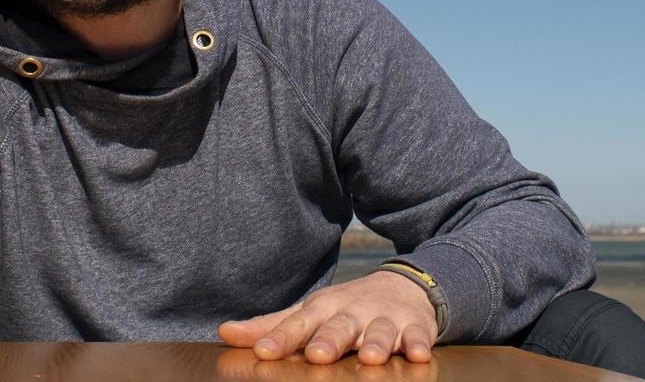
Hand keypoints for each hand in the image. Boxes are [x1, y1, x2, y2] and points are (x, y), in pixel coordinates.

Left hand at [218, 271, 436, 365]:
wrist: (403, 286)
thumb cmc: (346, 308)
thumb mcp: (310, 312)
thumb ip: (271, 327)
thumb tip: (224, 333)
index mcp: (323, 309)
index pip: (298, 324)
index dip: (280, 338)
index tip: (262, 351)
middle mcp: (352, 313)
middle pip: (339, 327)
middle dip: (329, 340)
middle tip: (317, 355)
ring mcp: (385, 319)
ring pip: (380, 332)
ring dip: (376, 343)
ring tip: (370, 357)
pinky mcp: (414, 327)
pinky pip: (418, 337)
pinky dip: (420, 344)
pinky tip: (419, 355)